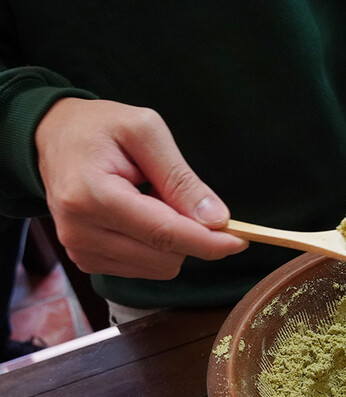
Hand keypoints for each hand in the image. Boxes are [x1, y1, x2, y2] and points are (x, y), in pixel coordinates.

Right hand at [35, 98, 246, 279]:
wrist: (53, 137)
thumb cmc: (100, 127)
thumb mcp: (145, 131)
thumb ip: (181, 177)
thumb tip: (216, 219)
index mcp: (92, 195)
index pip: (164, 234)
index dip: (208, 241)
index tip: (241, 240)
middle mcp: (81, 231)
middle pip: (165, 257)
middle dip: (191, 234)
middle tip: (182, 197)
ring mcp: (81, 251)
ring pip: (159, 268)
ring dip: (173, 241)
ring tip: (153, 201)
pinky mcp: (87, 261)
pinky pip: (143, 269)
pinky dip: (156, 247)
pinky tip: (141, 217)